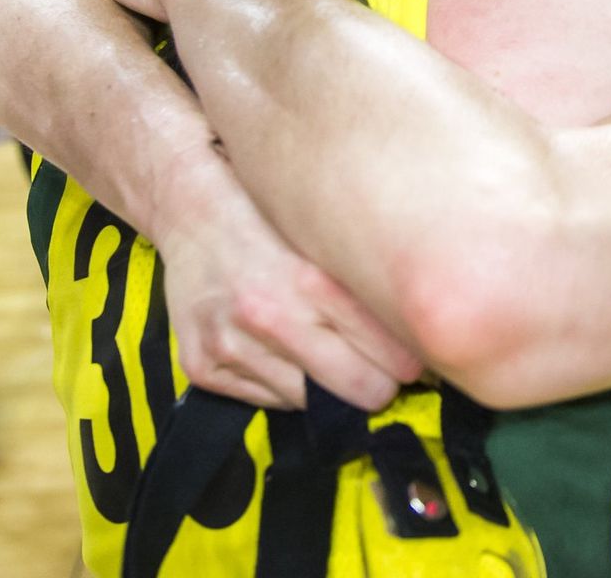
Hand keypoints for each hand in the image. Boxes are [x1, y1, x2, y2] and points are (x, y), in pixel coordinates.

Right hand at [156, 150, 423, 409]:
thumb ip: (366, 284)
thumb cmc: (269, 218)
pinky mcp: (203, 366)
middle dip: (377, 383)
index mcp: (312, 279)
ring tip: (320, 348)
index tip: (416, 360)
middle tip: (379, 368)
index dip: (411, 363)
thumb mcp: (325, 238)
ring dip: (325, 386)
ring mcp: (232, 345)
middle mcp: (270, 314)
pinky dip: (282, 384)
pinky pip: (267, 402)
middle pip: (360, 390)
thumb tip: (421, 330)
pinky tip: (277, 348)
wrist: (189, 208)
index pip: (391, 355)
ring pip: (312, 402)